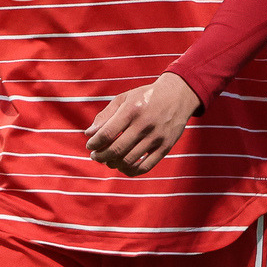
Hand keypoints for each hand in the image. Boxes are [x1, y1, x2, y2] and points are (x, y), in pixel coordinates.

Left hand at [84, 72, 200, 176]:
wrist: (178, 95)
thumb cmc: (145, 97)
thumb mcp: (124, 98)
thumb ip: (105, 115)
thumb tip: (89, 134)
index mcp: (131, 109)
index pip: (107, 133)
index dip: (94, 143)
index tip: (89, 145)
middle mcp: (144, 124)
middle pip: (116, 149)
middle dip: (101, 156)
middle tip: (95, 156)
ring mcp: (156, 137)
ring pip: (129, 161)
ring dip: (113, 164)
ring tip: (108, 161)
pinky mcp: (166, 147)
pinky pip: (145, 167)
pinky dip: (130, 171)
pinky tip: (123, 167)